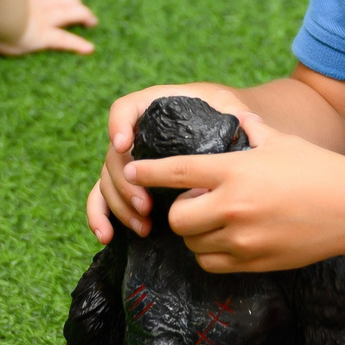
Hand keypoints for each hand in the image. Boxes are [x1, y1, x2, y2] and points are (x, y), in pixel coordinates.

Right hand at [0, 0, 96, 58]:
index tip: (60, 0)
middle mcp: (37, 5)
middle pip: (61, 1)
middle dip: (74, 4)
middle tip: (82, 9)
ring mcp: (42, 19)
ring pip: (69, 14)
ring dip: (83, 16)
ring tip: (92, 21)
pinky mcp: (43, 36)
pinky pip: (64, 40)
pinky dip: (77, 44)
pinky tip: (89, 49)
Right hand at [86, 82, 250, 239]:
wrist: (222, 132)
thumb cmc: (222, 116)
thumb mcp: (226, 107)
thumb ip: (231, 111)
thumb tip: (243, 119)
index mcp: (151, 109)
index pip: (124, 110)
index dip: (118, 125)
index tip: (124, 144)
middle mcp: (133, 134)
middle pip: (114, 156)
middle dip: (126, 185)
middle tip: (147, 207)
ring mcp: (129, 161)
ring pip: (107, 182)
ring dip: (120, 207)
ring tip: (143, 227)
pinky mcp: (129, 184)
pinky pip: (103, 199)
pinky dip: (100, 217)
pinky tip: (107, 237)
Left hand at [128, 112, 344, 271]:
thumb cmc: (318, 169)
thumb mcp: (281, 141)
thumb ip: (252, 130)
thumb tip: (238, 117)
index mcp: (235, 171)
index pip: (176, 171)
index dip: (147, 171)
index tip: (132, 170)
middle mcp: (233, 207)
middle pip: (177, 219)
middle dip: (178, 212)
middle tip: (193, 203)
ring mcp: (243, 240)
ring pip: (193, 245)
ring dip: (195, 234)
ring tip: (211, 222)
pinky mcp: (254, 262)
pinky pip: (213, 264)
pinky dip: (211, 254)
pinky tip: (224, 241)